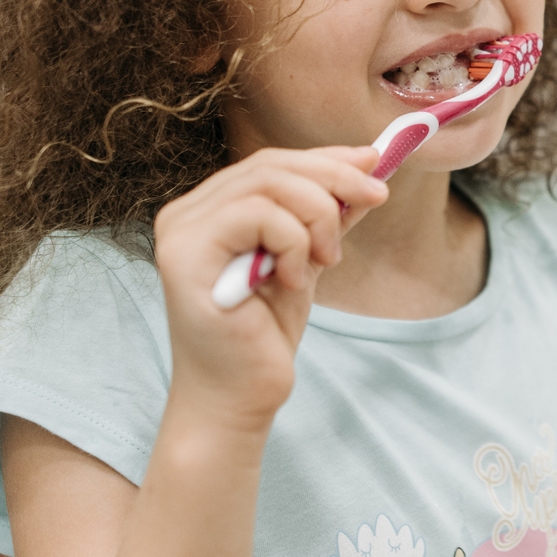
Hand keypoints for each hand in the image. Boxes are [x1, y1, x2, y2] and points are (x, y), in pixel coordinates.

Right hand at [152, 146, 385, 427]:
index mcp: (209, 209)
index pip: (270, 163)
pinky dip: (293, 241)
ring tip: (327, 258)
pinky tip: (292, 278)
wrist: (239, 398)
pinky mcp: (184, 255)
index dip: (326, 158)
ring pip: (268, 183)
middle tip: (376, 198)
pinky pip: (258, 215)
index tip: (376, 165)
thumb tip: (369, 166)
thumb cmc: (264, 334)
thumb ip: (327, 213)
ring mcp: (180, 232)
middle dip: (334, 177)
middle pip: (269, 165)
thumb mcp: (306, 258)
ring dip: (318, 215)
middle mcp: (186, 213)